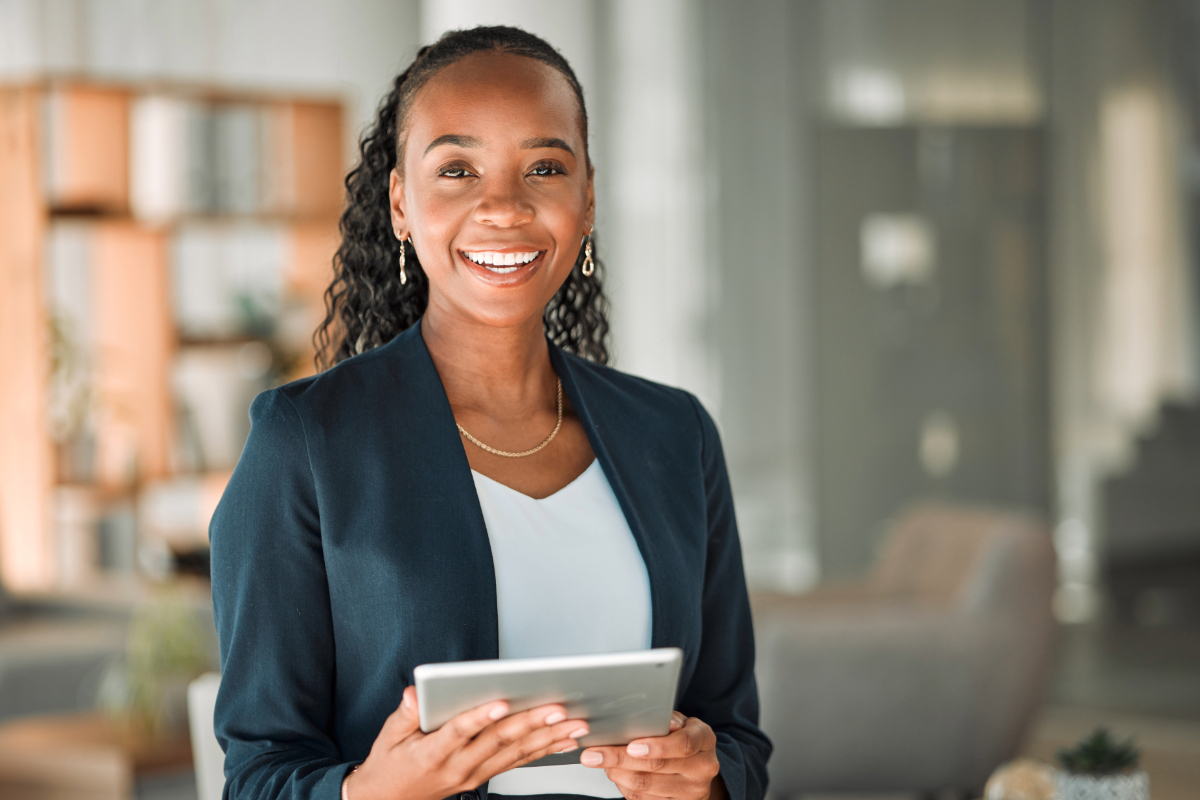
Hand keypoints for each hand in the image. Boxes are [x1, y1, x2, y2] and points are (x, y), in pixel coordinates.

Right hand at [346, 686, 588, 799]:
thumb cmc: (389, 765)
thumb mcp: (388, 736)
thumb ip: (405, 714)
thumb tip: (415, 694)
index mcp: (434, 753)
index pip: (459, 731)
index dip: (480, 717)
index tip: (500, 701)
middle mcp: (459, 766)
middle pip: (498, 742)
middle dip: (531, 723)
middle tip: (557, 707)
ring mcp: (474, 775)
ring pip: (515, 754)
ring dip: (547, 738)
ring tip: (574, 723)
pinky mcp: (483, 777)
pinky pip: (517, 763)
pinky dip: (543, 751)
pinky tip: (564, 740)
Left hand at [580, 712, 724, 799]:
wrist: (700, 767)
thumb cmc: (685, 737)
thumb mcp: (682, 722)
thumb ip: (665, 720)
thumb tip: (646, 718)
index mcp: (704, 741)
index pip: (683, 745)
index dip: (656, 746)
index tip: (630, 746)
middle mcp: (701, 769)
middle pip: (658, 767)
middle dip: (620, 759)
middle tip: (593, 754)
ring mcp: (690, 792)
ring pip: (646, 786)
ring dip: (617, 773)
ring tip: (598, 761)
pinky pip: (643, 799)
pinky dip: (623, 785)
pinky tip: (613, 772)